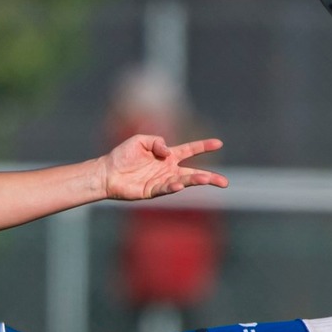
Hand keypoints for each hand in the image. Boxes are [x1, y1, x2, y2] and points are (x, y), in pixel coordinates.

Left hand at [98, 134, 226, 200]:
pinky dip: (173, 187)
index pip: (190, 150)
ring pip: (183, 182)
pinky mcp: (152, 191)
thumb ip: (156, 141)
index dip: (203, 146)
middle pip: (193, 174)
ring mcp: (161, 181)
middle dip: (209, 178)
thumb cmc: (123, 155)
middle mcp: (168, 169)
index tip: (219, 143)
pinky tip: (179, 184)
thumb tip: (167, 152)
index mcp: (167, 155)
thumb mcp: (140, 140)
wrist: (107, 172)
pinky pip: (165, 189)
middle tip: (224, 182)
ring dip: (195, 181)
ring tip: (207, 180)